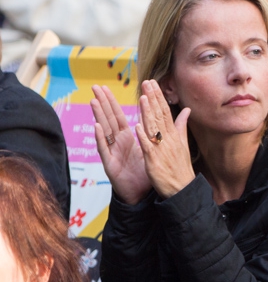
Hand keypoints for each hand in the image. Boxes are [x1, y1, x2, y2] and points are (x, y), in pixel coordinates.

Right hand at [92, 83, 151, 203]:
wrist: (140, 194)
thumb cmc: (143, 171)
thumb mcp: (150, 148)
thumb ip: (153, 132)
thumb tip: (159, 117)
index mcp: (127, 138)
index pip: (118, 116)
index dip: (112, 102)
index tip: (106, 87)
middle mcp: (117, 143)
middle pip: (109, 119)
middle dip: (103, 103)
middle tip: (96, 87)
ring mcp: (112, 152)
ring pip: (104, 131)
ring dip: (99, 116)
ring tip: (94, 101)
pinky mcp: (110, 164)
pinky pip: (104, 149)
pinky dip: (100, 138)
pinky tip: (97, 127)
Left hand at [134, 80, 194, 199]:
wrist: (182, 188)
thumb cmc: (180, 166)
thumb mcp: (183, 144)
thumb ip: (181, 126)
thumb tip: (187, 110)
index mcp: (174, 135)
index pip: (166, 111)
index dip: (159, 97)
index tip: (153, 83)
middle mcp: (168, 139)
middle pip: (160, 116)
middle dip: (153, 99)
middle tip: (147, 83)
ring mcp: (161, 149)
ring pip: (154, 128)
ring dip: (148, 113)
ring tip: (143, 98)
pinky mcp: (154, 161)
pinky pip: (148, 147)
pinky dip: (143, 137)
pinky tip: (137, 126)